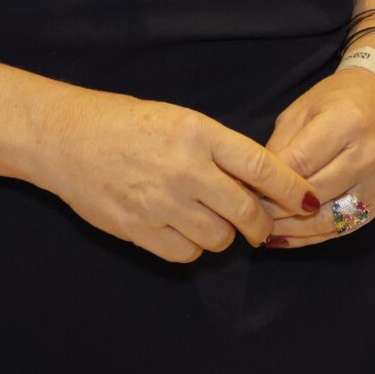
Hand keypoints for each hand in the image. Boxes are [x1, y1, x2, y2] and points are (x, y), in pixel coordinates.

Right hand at [32, 92, 323, 264]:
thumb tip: (258, 183)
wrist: (66, 139)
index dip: (291, 189)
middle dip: (261, 224)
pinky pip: (186, 253)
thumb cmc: (125, 123)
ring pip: (219, 238)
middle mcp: (184, 168)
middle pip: (246, 211)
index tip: (307, 200)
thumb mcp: (179, 120)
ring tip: (213, 222)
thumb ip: (218, 150)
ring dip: (225, 235)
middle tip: (260, 226)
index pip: (261, 166)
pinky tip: (184, 230)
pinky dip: (193, 247)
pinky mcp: (140, 229)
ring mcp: (161, 202)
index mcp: (198, 133)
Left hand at [256, 67, 374, 248]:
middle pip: (313, 194)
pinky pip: (341, 229)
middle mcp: (368, 155)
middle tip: (246, 213)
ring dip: (291, 229)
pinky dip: (310, 237)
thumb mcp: (301, 111)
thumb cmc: (335, 101)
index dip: (267, 181)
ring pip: (327, 219)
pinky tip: (285, 236)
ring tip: (262, 229)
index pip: (299, 163)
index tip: (241, 190)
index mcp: (346, 123)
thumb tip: (253, 184)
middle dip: (276, 207)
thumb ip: (280, 147)